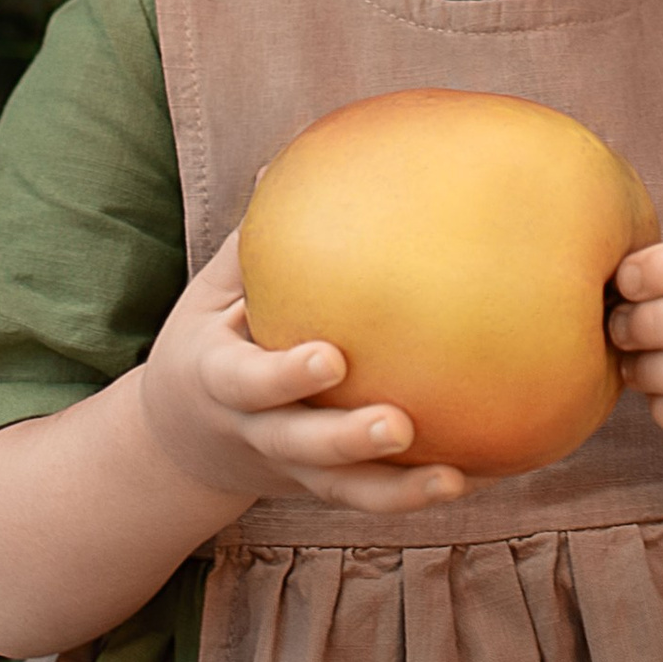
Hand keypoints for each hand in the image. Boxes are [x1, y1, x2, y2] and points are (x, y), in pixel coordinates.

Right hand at [135, 233, 468, 515]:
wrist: (185, 442)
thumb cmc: (211, 341)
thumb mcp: (210, 294)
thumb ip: (250, 246)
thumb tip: (285, 164)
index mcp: (219, 381)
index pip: (248, 382)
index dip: (286, 374)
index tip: (332, 357)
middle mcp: (256, 432)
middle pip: (300, 445)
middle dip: (348, 441)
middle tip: (401, 425)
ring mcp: (291, 469)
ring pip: (342, 489)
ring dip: (397, 491)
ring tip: (453, 480)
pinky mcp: (322, 488)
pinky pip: (372, 497)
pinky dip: (419, 494)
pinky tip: (478, 478)